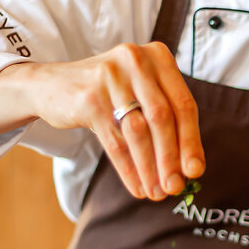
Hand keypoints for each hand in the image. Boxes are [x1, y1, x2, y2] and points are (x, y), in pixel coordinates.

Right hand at [0, 43, 204, 201]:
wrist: (52, 85)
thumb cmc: (108, 93)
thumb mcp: (140, 92)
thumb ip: (165, 118)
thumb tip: (188, 167)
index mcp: (158, 56)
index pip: (184, 104)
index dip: (191, 141)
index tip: (196, 171)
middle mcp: (136, 60)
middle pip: (163, 118)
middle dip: (171, 158)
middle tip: (176, 187)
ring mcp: (111, 77)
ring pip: (138, 132)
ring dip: (150, 168)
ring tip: (157, 192)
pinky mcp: (89, 98)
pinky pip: (114, 141)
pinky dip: (129, 169)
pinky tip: (137, 187)